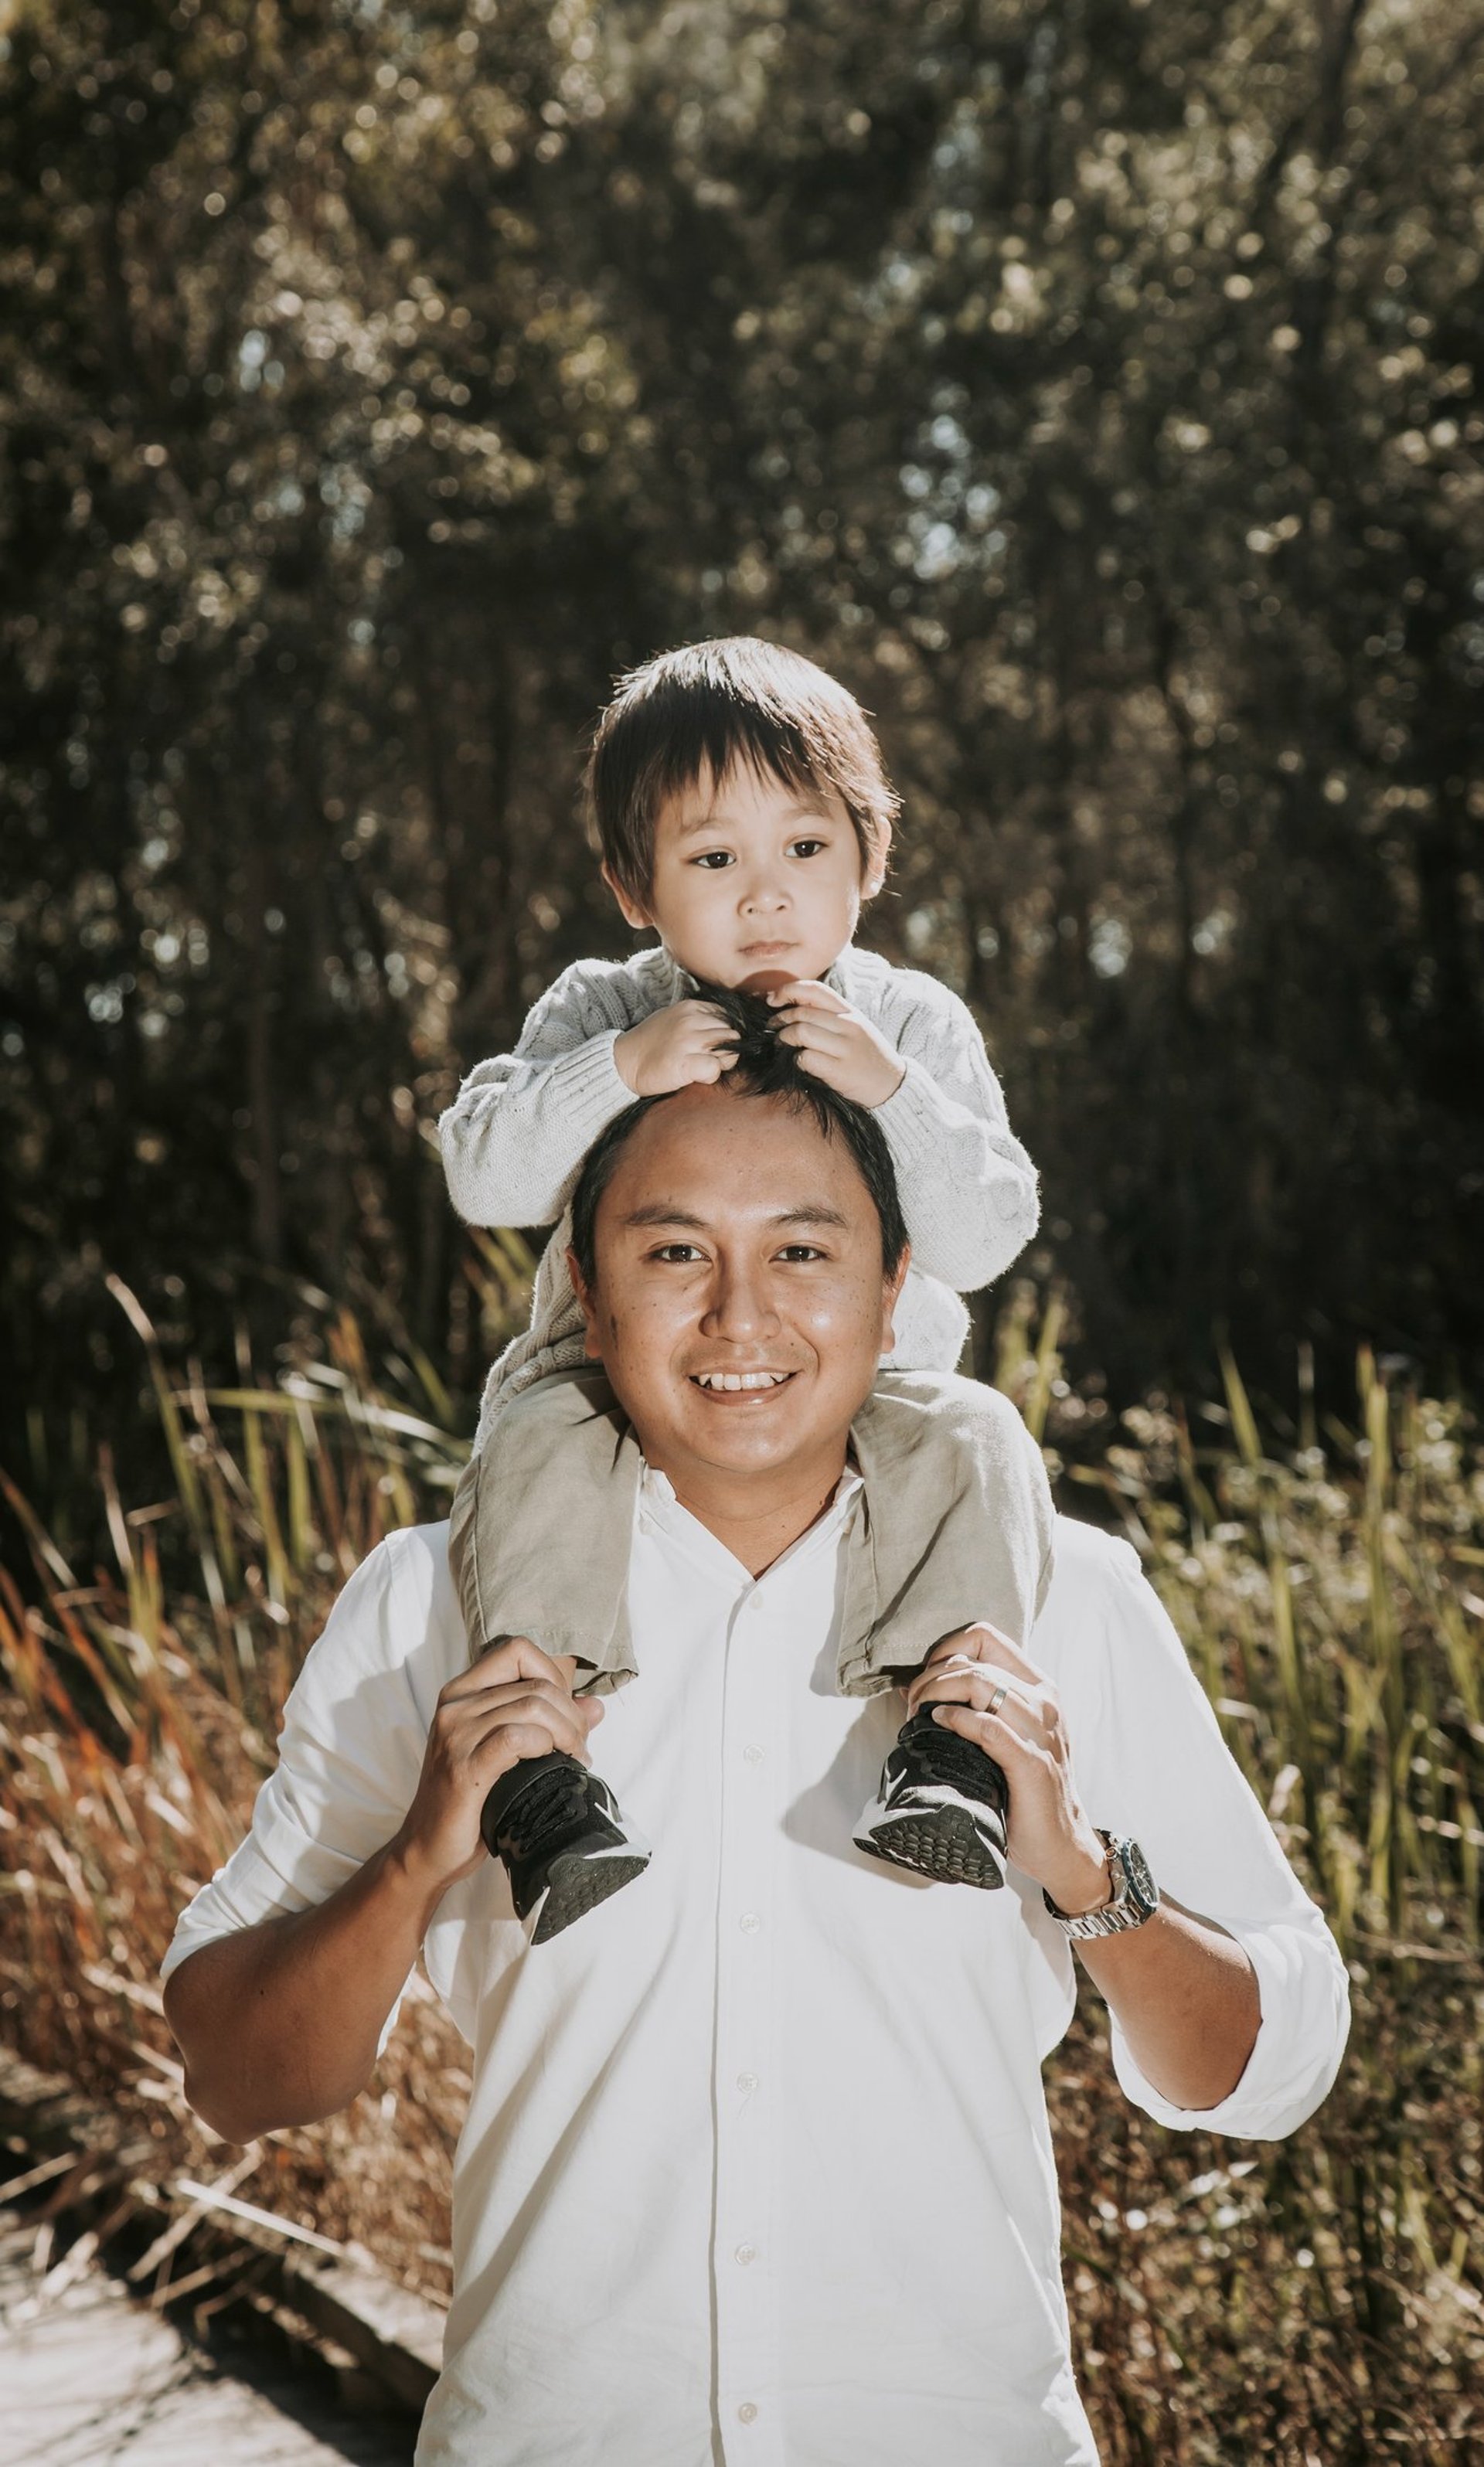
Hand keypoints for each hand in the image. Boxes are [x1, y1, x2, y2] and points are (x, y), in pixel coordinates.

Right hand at [391, 1639, 602, 1901]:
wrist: (429, 1849)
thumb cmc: (472, 1799)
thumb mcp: (508, 1752)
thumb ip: (550, 1723)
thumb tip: (597, 1707)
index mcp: (462, 1692)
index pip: (517, 1650)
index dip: (554, 1675)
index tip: (568, 1713)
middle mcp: (454, 1705)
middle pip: (535, 1682)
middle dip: (571, 1714)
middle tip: (580, 1747)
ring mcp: (456, 1734)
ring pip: (532, 1706)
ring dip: (566, 1732)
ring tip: (574, 1758)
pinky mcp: (464, 1767)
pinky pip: (516, 1737)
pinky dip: (545, 1746)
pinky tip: (553, 1765)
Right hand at [615, 1000, 738, 1095]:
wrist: (623, 1063)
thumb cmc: (651, 1043)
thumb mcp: (674, 1018)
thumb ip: (699, 1019)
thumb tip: (727, 1030)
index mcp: (691, 1007)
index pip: (728, 1018)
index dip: (724, 1034)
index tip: (710, 1045)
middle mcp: (691, 1021)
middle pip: (732, 1035)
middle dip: (726, 1050)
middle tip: (706, 1059)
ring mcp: (687, 1041)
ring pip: (729, 1051)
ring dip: (720, 1063)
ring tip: (700, 1066)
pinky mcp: (683, 1064)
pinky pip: (715, 1068)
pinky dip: (711, 1075)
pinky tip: (696, 1076)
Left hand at [767, 980, 904, 1106]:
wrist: (893, 1086)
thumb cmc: (866, 1056)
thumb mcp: (855, 1027)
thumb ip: (829, 1016)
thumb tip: (791, 1006)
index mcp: (850, 1012)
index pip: (815, 990)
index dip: (788, 990)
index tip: (773, 1000)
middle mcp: (849, 1026)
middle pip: (802, 1012)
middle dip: (780, 1020)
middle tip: (773, 1029)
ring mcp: (846, 1048)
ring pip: (801, 1032)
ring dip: (785, 1039)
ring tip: (783, 1045)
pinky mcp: (840, 1071)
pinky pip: (806, 1058)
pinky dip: (797, 1060)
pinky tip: (801, 1064)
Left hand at [904, 1626, 1111, 1915]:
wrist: (1060, 1843)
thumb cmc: (1023, 1790)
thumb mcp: (1005, 1737)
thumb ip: (973, 1707)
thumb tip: (910, 1688)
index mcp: (1040, 1688)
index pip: (987, 1637)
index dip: (947, 1648)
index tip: (925, 1676)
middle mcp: (1045, 1702)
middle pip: (975, 1662)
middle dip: (931, 1677)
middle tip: (912, 1703)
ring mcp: (1041, 1731)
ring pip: (981, 1684)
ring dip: (938, 1693)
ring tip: (918, 1714)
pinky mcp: (1031, 1763)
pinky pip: (988, 1727)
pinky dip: (957, 1719)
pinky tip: (940, 1724)